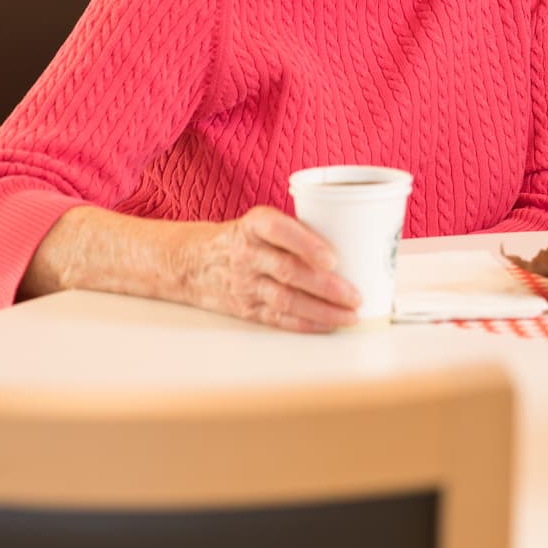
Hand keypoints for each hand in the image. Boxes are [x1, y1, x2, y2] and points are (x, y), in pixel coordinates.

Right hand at [173, 206, 361, 331]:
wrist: (193, 262)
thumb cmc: (244, 239)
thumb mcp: (261, 223)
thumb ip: (298, 231)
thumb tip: (355, 243)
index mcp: (254, 225)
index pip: (279, 230)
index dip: (307, 244)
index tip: (333, 258)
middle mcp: (247, 254)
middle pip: (288, 270)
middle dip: (326, 286)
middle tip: (355, 295)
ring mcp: (245, 284)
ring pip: (286, 299)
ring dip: (321, 310)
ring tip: (350, 315)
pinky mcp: (246, 308)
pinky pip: (278, 317)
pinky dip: (305, 323)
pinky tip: (328, 324)